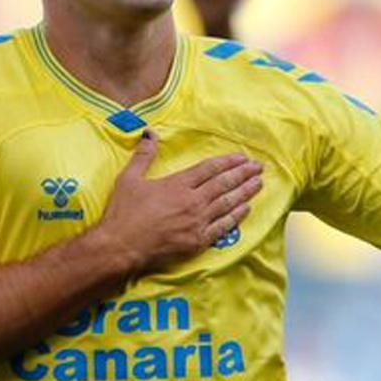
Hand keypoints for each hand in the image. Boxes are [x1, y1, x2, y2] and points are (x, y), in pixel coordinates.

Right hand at [95, 130, 262, 271]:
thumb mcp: (129, 178)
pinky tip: (246, 209)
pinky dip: (236, 217)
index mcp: (178, 184)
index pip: (209, 169)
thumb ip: (144, 155)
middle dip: (243, 174)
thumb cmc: (123, 213)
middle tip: (259, 167)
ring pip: (228, 203)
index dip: (228, 162)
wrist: (120, 246)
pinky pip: (223, 227)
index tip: (242, 157)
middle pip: (223, 184)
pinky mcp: (198, 241)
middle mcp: (192, 201)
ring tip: (259, 184)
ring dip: (245, 192)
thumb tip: (149, 133)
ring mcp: (197, 222)